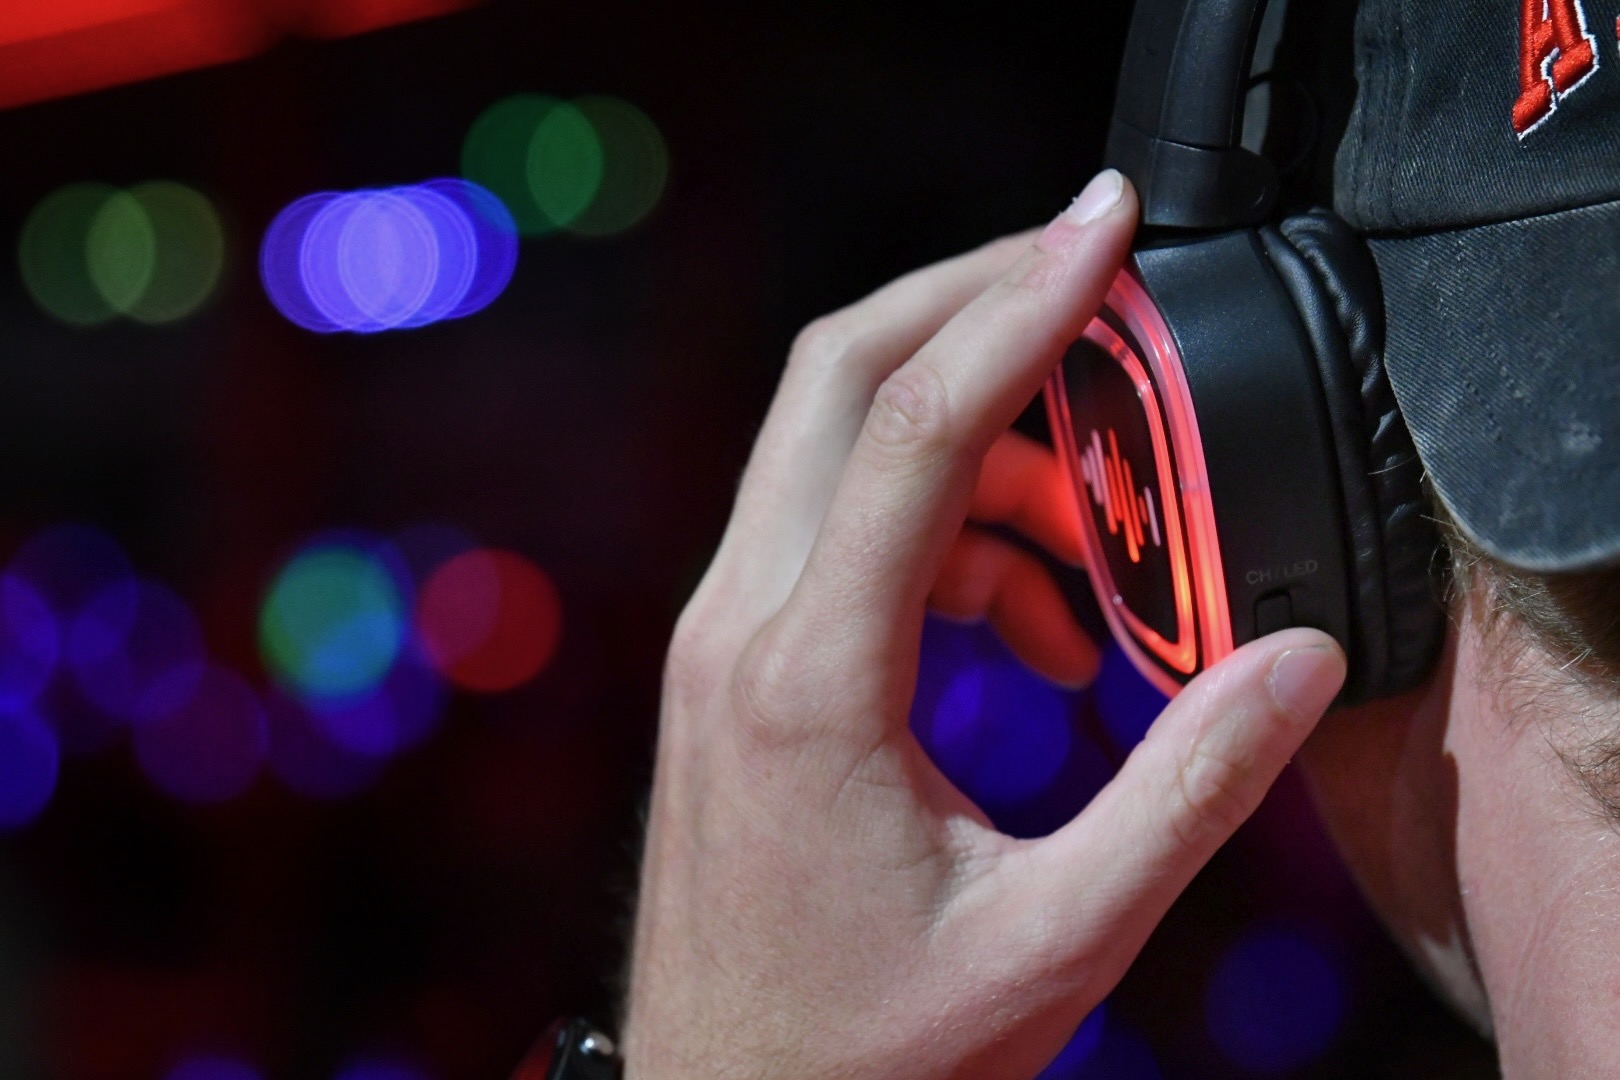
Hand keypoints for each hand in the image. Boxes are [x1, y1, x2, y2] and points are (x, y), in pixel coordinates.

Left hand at [624, 171, 1346, 1078]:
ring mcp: (723, 638)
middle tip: (1098, 291)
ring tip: (1092, 571)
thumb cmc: (861, 1047)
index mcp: (807, 678)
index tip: (1104, 226)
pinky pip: (838, 531)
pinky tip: (1023, 631)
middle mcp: (739, 628)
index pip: (911, 426)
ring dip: (982, 459)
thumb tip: (1292, 662)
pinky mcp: (737, 662)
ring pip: (840, 452)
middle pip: (839, 380)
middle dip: (975, 309)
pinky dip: (942, 534)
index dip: (1020, 304)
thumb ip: (1186, 792)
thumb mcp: (1056, 938)